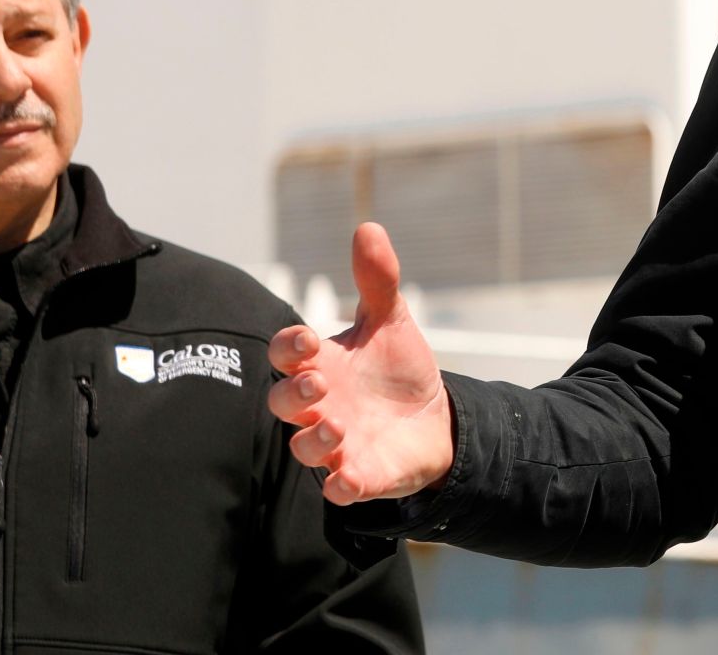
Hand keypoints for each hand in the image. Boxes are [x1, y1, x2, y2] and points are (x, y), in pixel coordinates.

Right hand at [267, 222, 454, 504]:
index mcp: (321, 365)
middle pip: (283, 404)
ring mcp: (336, 444)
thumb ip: (377, 280)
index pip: (287, 355)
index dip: (289, 348)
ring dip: (314, 441)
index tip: (306, 340)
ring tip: (336, 427)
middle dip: (294, 395)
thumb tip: (368, 227)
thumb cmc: (396, 368)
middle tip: (318, 384)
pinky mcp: (359, 476)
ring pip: (304, 448)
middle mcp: (319, 406)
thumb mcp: (392, 320)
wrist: (434, 417)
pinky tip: (350, 479)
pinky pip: (338, 489)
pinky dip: (341, 486)